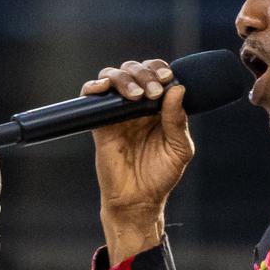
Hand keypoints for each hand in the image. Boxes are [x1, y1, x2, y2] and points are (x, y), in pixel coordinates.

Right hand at [83, 58, 196, 255]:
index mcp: (158, 107)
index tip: (167, 77)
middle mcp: (137, 105)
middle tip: (153, 91)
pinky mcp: (100, 123)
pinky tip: (105, 88)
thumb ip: (177, 120)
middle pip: (134, 70)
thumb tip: (177, 89)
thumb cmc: (161, 176)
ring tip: (137, 96)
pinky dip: (94, 86)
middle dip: (144, 73)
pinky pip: (91, 96)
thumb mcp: (179, 148)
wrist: (138, 201)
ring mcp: (117, 112)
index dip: (159, 69)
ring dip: (124, 78)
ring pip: (113, 76)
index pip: (156, 74)